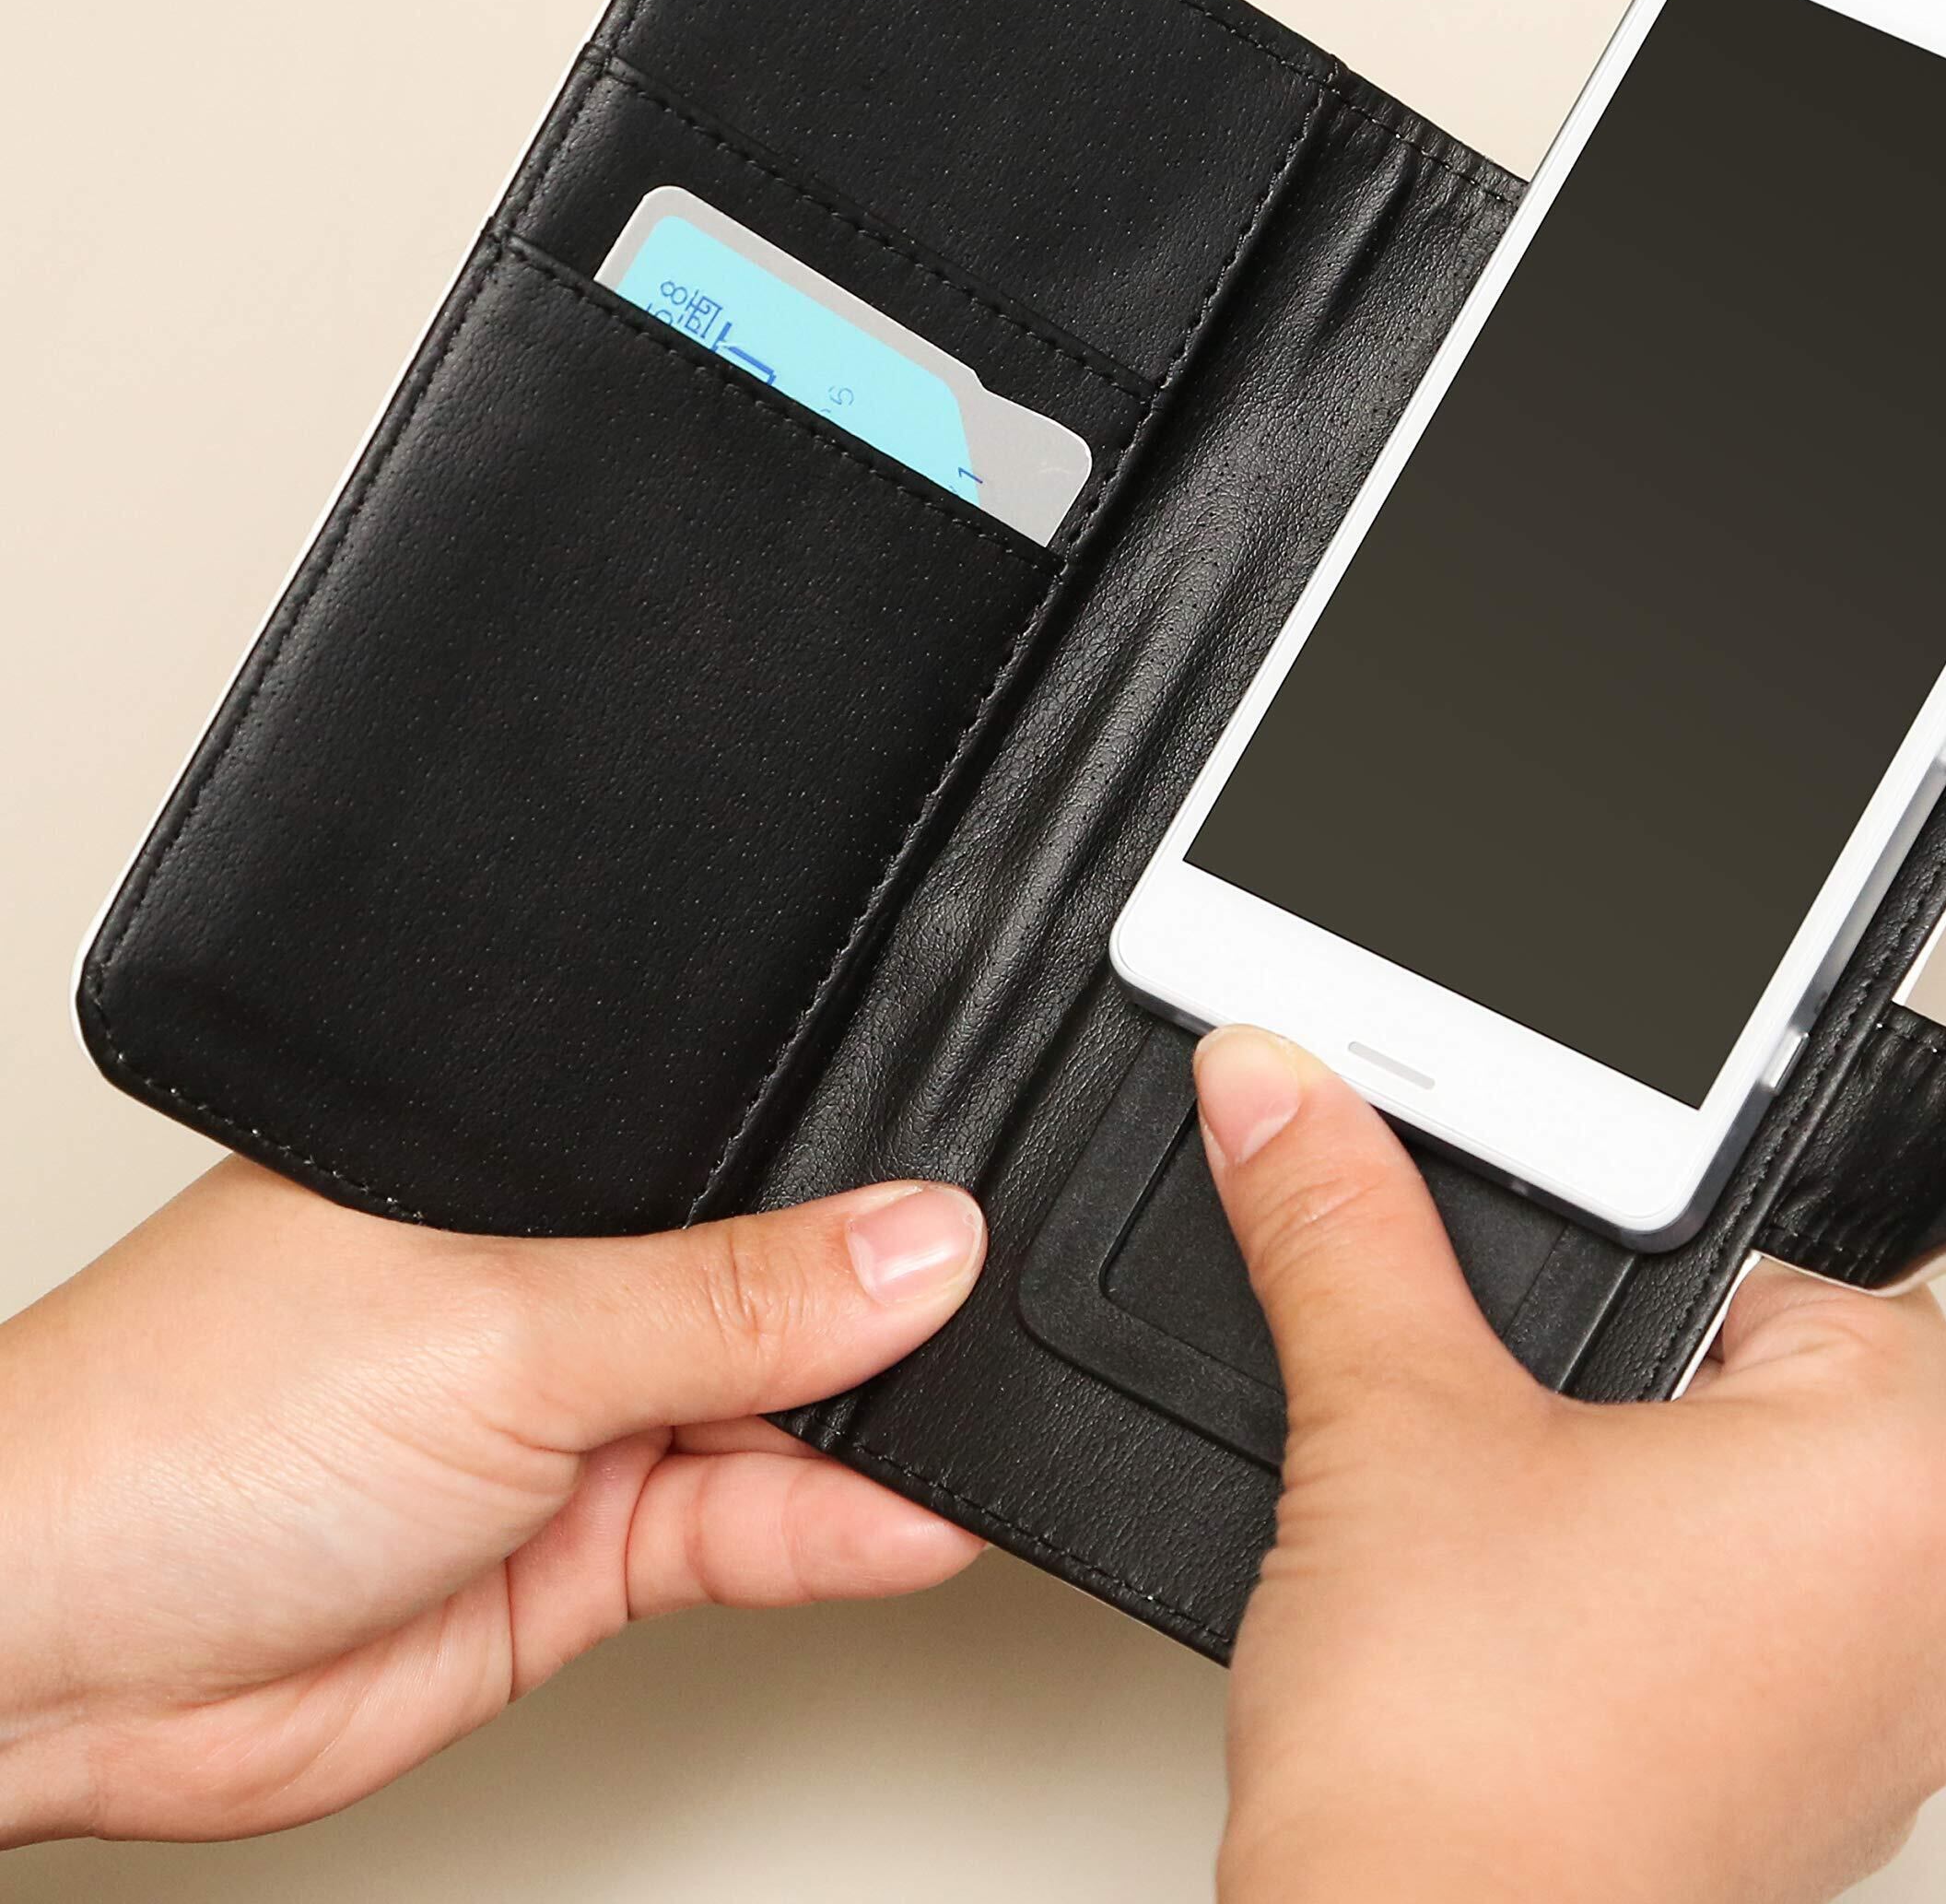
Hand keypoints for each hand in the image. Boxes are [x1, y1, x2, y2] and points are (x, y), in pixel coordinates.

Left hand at [0, 1157, 985, 1844]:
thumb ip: (725, 1297)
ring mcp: (576, 1420)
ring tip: (973, 1424)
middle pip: (773, 1281)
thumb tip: (917, 1240)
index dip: (855, 1165)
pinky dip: (834, 1533)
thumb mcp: (502, 1326)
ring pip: (775, 1414)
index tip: (981, 1195)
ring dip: (869, 1432)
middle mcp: (558, 1282)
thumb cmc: (185, 1425)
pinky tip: (913, 1518)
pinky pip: (747, 1532)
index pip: (732, 1140)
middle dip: (880, 1304)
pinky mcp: (585, 1552)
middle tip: (995, 1310)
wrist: (53, 1662)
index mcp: (522, 1159)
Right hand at [1196, 1027, 1945, 1903]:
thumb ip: (1339, 1218)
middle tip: (1513, 1395)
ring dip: (1643, 1493)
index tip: (1563, 1256)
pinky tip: (1533, 1618)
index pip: (1803, 1255)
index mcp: (1900, 1475)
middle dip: (1637, 1371)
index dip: (1654, 1238)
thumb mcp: (1389, 1417)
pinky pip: (1751, 1640)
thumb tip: (1287, 1086)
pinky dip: (1652, 1608)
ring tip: (1513, 1513)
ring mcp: (1881, 1729)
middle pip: (1780, 1385)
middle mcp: (1937, 1610)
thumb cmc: (1463, 1767)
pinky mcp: (1805, 1808)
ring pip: (1764, 1520)